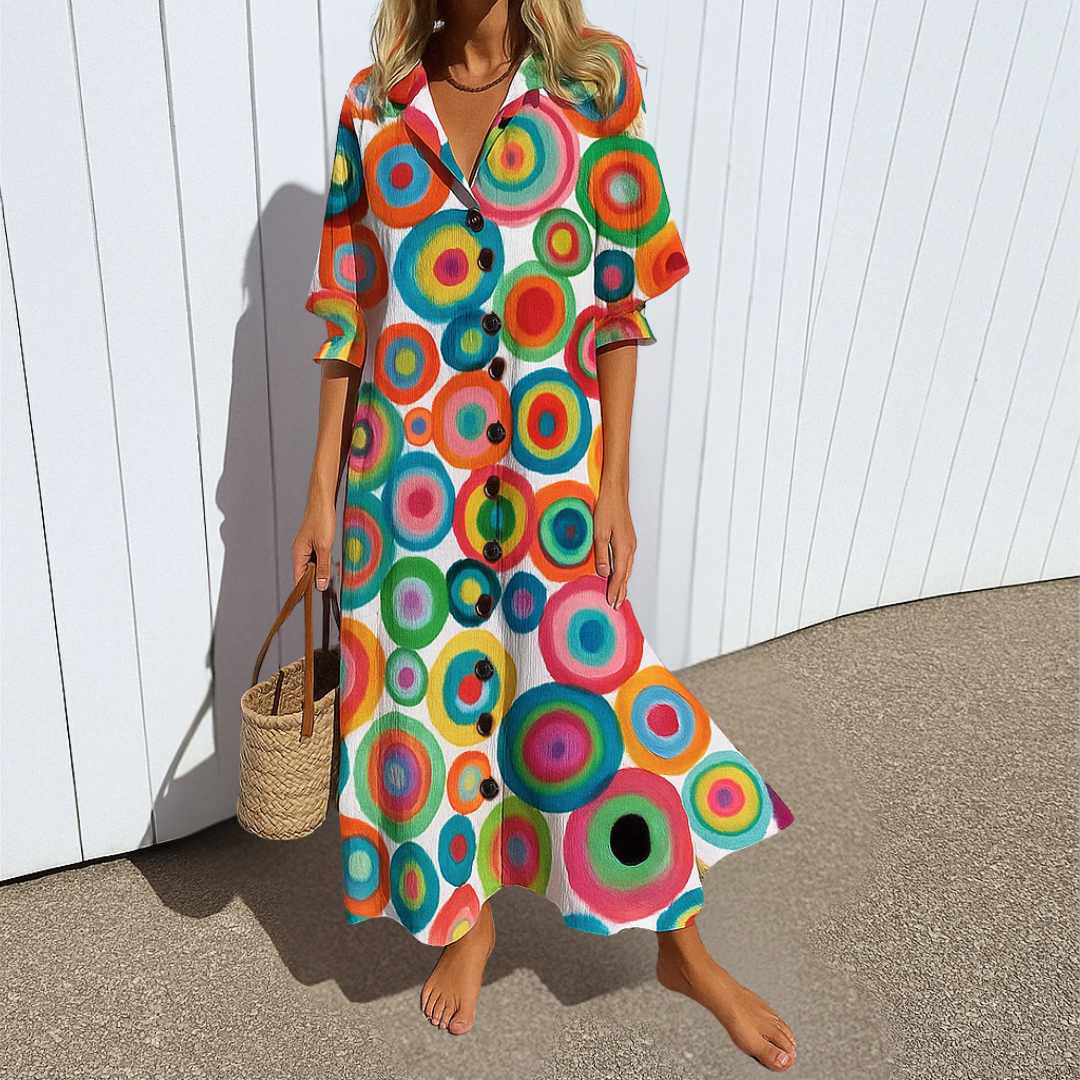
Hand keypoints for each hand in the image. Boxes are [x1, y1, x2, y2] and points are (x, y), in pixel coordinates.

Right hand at [291, 495, 335, 589]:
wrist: (323, 502)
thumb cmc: (321, 520)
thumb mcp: (324, 547)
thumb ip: (322, 567)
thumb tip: (320, 585)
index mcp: (298, 555)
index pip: (299, 579)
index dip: (306, 589)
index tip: (316, 597)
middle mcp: (299, 553)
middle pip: (307, 574)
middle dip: (318, 579)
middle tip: (330, 582)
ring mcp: (306, 548)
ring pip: (314, 566)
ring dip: (323, 569)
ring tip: (333, 569)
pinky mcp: (313, 544)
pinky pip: (318, 558)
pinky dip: (325, 560)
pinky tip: (332, 559)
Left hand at [591, 485, 635, 609]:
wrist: (615, 492)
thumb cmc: (606, 509)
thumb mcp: (598, 532)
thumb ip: (601, 554)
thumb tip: (602, 573)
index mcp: (623, 548)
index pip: (619, 575)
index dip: (615, 590)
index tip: (611, 603)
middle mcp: (630, 548)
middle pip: (626, 575)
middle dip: (621, 591)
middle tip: (616, 606)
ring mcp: (630, 543)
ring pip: (628, 568)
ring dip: (623, 583)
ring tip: (619, 595)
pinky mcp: (628, 539)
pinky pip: (627, 561)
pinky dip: (624, 572)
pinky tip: (619, 574)